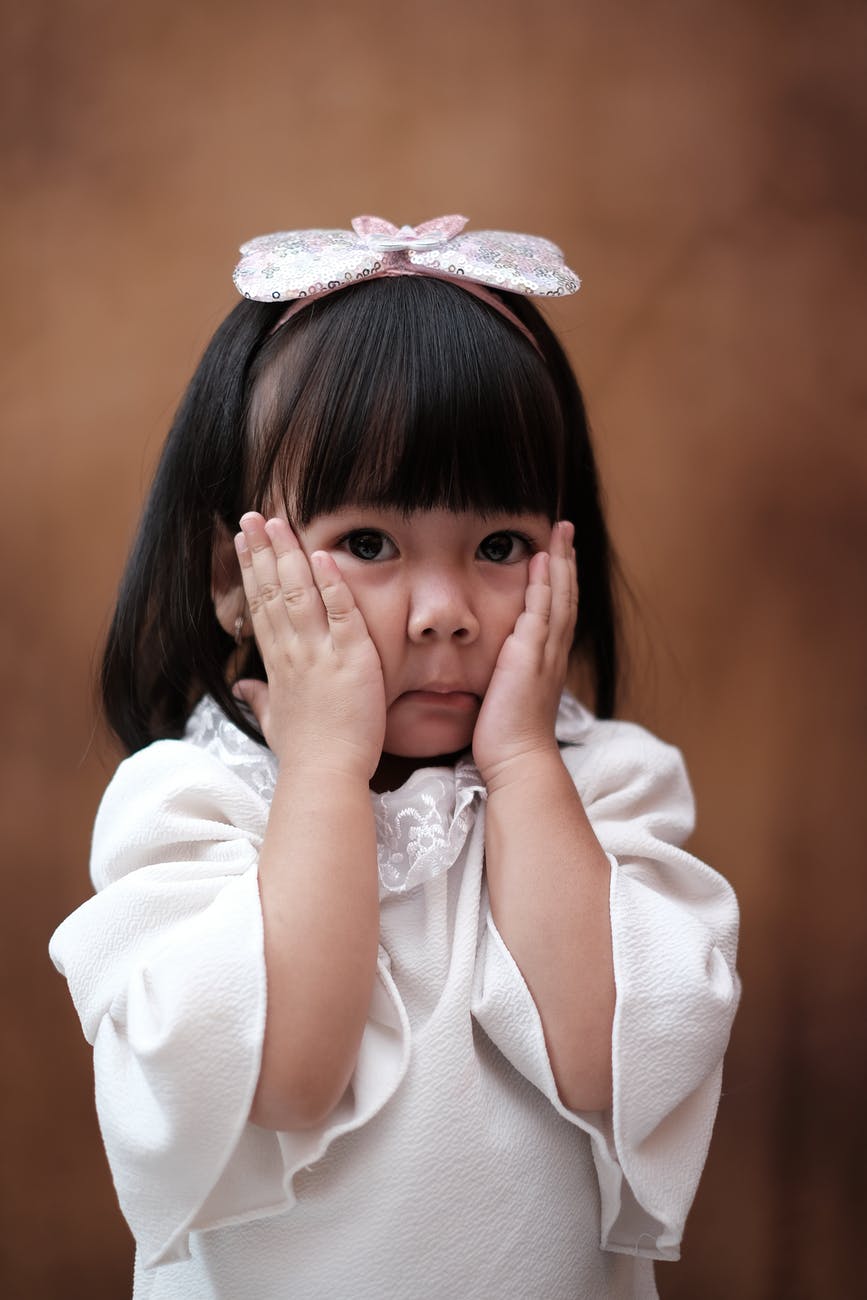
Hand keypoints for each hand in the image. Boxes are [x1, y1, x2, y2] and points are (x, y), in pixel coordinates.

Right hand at [233, 513, 386, 779]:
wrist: (324, 775)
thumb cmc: (305, 754)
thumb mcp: (274, 724)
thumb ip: (259, 699)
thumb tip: (242, 687)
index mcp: (277, 665)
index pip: (260, 607)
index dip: (250, 571)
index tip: (243, 542)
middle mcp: (292, 652)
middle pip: (271, 591)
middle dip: (260, 550)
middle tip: (251, 515)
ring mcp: (319, 653)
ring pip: (298, 594)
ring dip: (287, 555)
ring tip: (277, 522)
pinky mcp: (350, 658)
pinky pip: (340, 614)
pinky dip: (331, 584)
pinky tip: (323, 556)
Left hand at [472, 521, 576, 789]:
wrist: (516, 760)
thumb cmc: (506, 737)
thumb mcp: (506, 696)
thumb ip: (506, 675)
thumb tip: (498, 666)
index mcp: (547, 661)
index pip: (557, 610)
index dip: (560, 580)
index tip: (557, 552)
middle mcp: (552, 653)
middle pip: (566, 595)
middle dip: (567, 560)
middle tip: (566, 528)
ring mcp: (545, 653)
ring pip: (560, 597)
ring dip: (561, 562)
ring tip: (561, 532)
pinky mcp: (530, 656)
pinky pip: (541, 612)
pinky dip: (544, 584)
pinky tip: (542, 560)